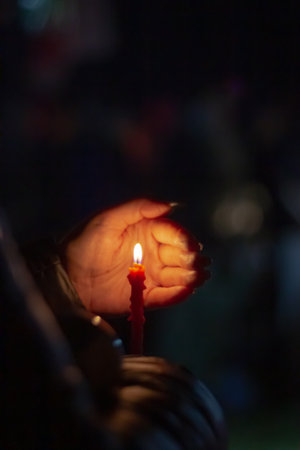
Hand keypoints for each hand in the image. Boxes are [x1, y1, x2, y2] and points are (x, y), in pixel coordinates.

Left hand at [62, 199, 209, 314]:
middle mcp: (152, 252)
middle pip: (180, 255)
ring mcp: (149, 275)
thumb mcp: (108, 219)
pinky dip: (177, 295)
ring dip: (190, 277)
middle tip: (197, 264)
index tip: (191, 247)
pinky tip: (187, 291)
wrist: (67, 274)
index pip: (173, 234)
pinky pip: (165, 296)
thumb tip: (169, 205)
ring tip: (198, 278)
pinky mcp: (144, 296)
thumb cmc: (85, 242)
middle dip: (191, 259)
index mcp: (147, 231)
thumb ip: (138, 208)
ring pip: (177, 276)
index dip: (185, 239)